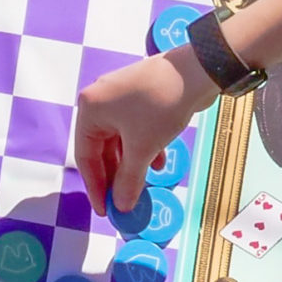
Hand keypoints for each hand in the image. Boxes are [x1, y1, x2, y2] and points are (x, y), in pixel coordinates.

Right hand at [75, 46, 215, 213]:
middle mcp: (100, 101)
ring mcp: (120, 98)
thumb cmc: (161, 104)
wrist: (196, 71)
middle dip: (114, 176)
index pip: (85, 155)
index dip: (95, 186)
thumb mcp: (142, 148)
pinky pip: (133, 129)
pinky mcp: (139, 98)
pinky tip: (157, 163)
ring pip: (119, 140)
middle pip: (101, 149)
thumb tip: (121, 206)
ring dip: (130, 165)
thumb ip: (128, 180)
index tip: (104, 210)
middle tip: (122, 202)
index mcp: (90, 108)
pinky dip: (142, 148)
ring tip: (141, 187)